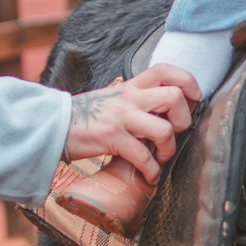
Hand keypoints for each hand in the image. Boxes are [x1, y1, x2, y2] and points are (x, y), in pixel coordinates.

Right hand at [65, 64, 200, 182]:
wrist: (52, 126)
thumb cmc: (86, 116)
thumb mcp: (113, 99)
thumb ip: (136, 100)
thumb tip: (164, 112)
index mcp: (130, 87)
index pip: (164, 70)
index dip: (187, 81)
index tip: (194, 97)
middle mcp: (128, 98)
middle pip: (174, 97)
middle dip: (184, 119)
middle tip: (175, 132)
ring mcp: (120, 118)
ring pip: (164, 129)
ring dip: (169, 149)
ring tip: (161, 157)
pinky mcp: (111, 138)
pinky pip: (143, 156)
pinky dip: (152, 170)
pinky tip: (149, 175)